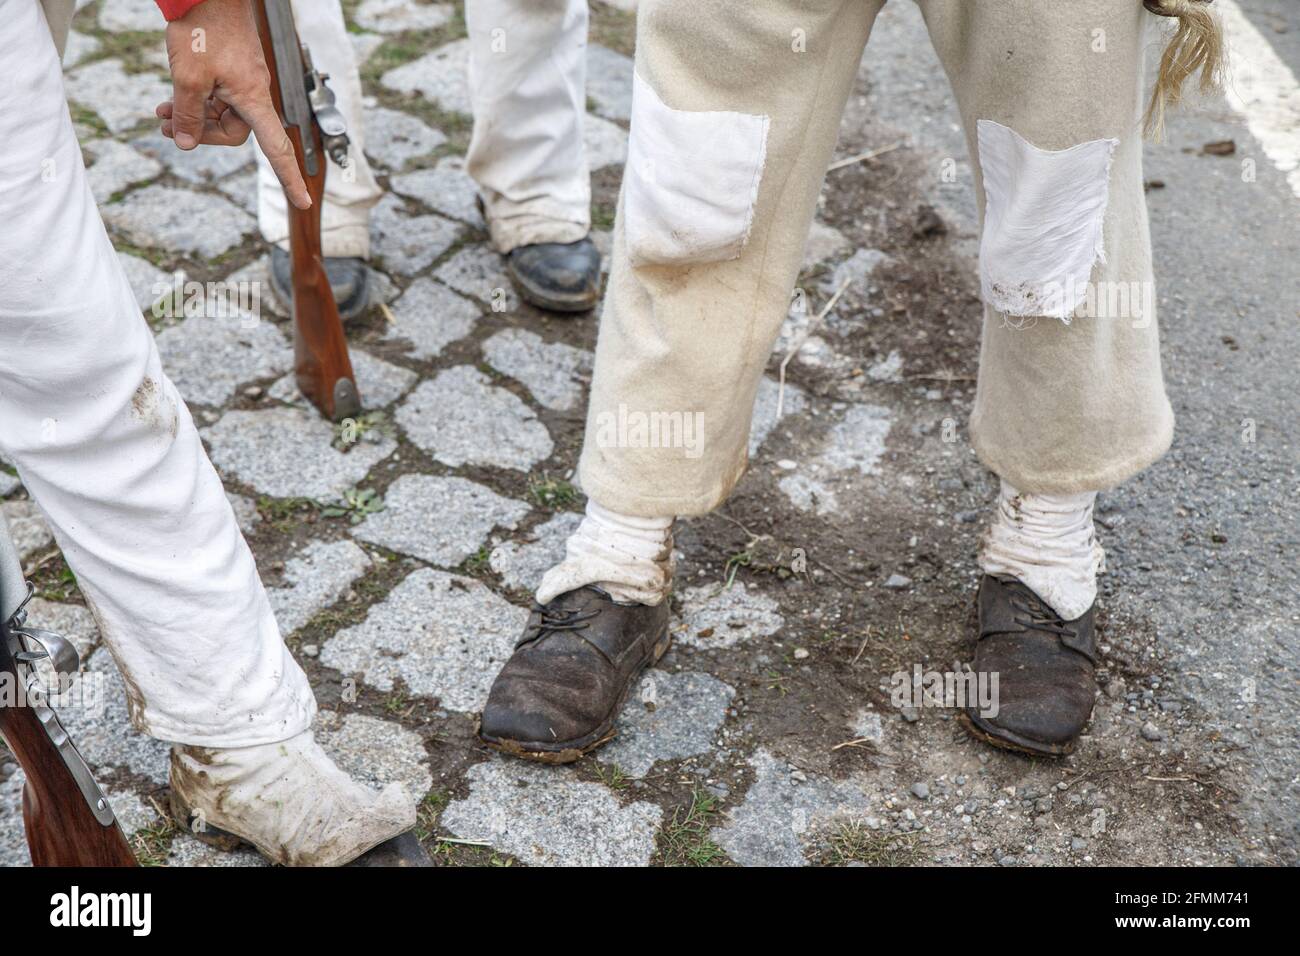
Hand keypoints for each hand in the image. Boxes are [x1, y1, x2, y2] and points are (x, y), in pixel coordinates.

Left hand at [155, 0, 309, 208]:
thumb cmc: (203, 29)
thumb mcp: (188, 78)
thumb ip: (188, 115)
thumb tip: (185, 143)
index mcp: (253, 100)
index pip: (277, 150)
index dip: (289, 178)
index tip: (303, 202)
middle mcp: (254, 93)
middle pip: (234, 131)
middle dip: (201, 133)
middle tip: (168, 127)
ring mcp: (242, 80)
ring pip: (221, 113)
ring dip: (193, 116)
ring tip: (162, 111)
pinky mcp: (231, 68)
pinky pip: (217, 96)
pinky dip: (196, 100)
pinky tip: (172, 97)